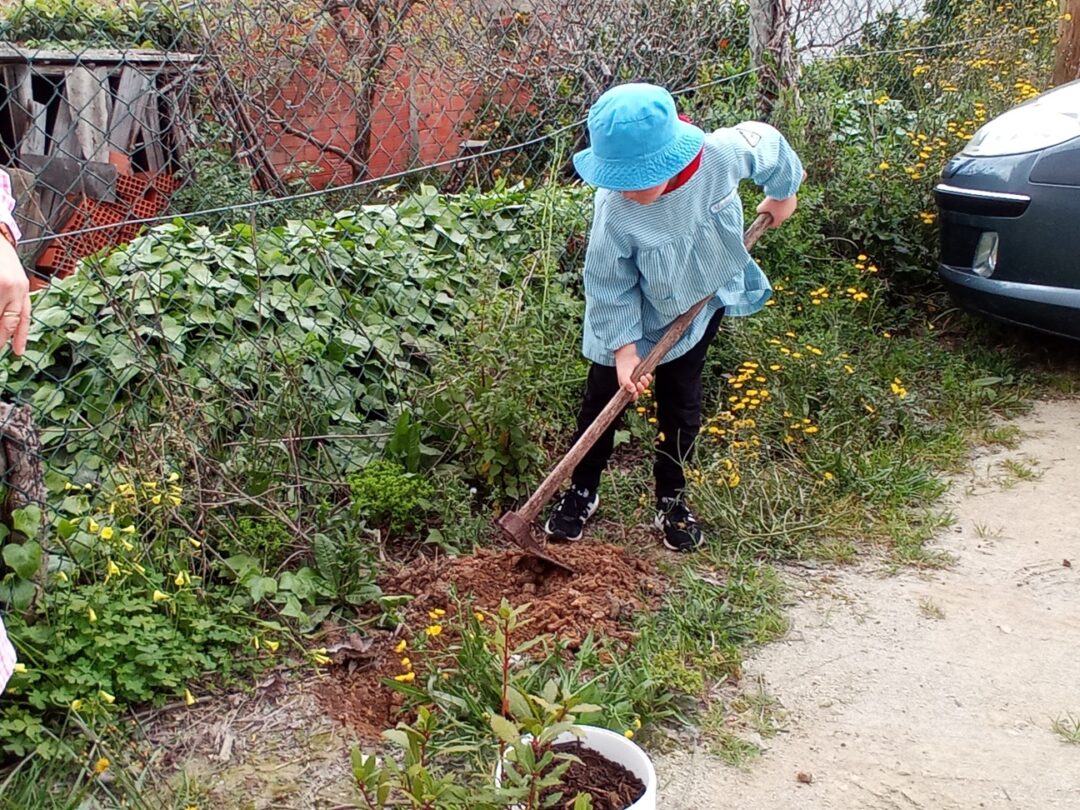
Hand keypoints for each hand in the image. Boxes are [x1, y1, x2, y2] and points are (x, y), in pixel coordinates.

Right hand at [0, 238, 29, 355]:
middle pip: (5, 321)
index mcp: (22, 288)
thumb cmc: (1, 258)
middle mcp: (12, 287)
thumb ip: (15, 299)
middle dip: (0, 338)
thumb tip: (10, 326)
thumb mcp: (16, 278)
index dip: (20, 337)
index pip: (22, 318)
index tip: (18, 353)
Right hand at [614, 344, 650, 398]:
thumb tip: (633, 391)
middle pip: (639, 392)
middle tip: (639, 383)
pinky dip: (649, 378)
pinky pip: (649, 380)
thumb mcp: (623, 376)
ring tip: (642, 377)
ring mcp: (638, 380)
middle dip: (641, 389)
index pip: (631, 397)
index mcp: (626, 387)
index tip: (636, 393)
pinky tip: (646, 374)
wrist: (628, 357)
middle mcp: (633, 385)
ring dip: (645, 383)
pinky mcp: (643, 375)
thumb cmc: (623, 367)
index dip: (634, 397)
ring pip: (645, 386)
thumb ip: (627, 384)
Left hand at [757, 194, 797, 228]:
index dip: (769, 223)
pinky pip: (789, 206)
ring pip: (785, 211)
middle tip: (771, 208)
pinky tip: (782, 199)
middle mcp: (786, 216)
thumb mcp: (762, 205)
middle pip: (780, 217)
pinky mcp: (794, 204)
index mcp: (779, 219)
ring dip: (781, 209)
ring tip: (776, 202)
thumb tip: (759, 212)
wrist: (784, 190)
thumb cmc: (773, 200)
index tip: (767, 219)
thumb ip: (759, 210)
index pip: (774, 225)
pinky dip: (785, 203)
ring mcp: (791, 210)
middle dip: (775, 214)